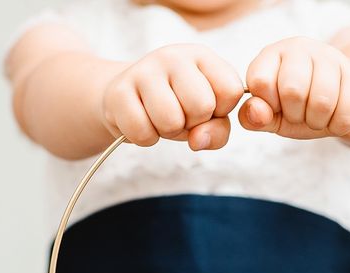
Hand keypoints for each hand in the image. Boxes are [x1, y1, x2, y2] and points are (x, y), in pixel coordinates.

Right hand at [101, 44, 243, 149]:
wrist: (126, 101)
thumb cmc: (175, 109)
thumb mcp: (206, 119)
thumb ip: (217, 131)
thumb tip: (198, 140)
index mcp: (202, 56)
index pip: (231, 90)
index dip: (220, 112)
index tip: (206, 109)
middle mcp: (174, 55)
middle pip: (202, 106)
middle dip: (192, 123)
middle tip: (179, 116)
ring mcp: (144, 70)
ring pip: (171, 121)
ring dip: (167, 132)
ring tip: (160, 118)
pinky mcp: (118, 91)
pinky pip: (142, 132)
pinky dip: (145, 138)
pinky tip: (141, 121)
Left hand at [238, 37, 349, 141]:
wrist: (340, 106)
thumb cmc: (299, 110)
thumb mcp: (272, 117)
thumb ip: (255, 117)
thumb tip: (255, 113)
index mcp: (272, 56)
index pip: (261, 81)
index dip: (270, 106)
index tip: (278, 109)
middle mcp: (301, 48)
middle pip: (293, 91)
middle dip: (297, 115)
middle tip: (301, 114)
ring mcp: (331, 57)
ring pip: (322, 101)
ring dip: (319, 122)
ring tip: (319, 116)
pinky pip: (348, 111)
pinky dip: (340, 125)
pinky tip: (337, 117)